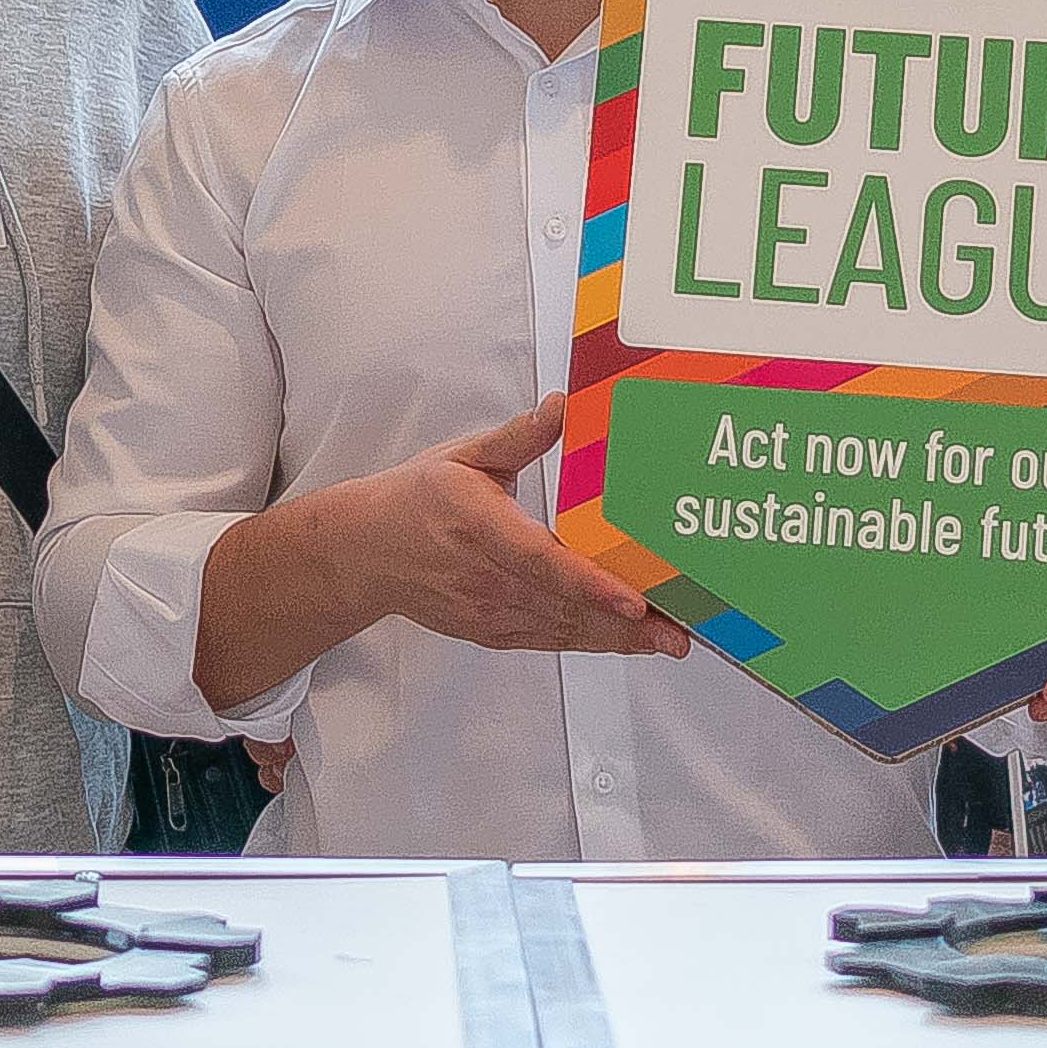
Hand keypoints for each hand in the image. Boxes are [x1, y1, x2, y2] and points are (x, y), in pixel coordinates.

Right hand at [198, 395, 686, 703]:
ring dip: (617, 641)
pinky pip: (548, 641)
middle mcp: (487, 579)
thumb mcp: (463, 456)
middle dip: (625, 625)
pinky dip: (591, 643)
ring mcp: (489, 613)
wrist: (366, 554)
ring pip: (562, 632)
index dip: (590, 586)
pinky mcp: (491, 632)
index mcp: (480, 527)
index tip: (634, 601)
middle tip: (680, 632)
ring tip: (669, 642)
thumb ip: (517, 437)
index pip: (541, 563)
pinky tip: (629, 642)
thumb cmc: (419, 497)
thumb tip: (564, 404)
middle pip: (564, 609)